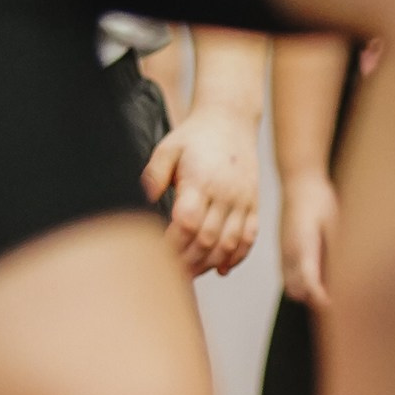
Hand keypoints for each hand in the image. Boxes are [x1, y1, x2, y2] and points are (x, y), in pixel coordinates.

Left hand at [144, 103, 259, 278]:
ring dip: (210, 263)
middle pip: (208, 239)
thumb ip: (153, 176)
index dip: (173, 244)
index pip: (187, 223)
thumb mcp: (167, 149)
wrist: (230, 120)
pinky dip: (237, 257)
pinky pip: (249, 237)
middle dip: (189, 261)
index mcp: (200, 181)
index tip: (157, 255)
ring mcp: (242, 200)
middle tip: (171, 274)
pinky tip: (222, 268)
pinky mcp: (253, 204)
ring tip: (192, 273)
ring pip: (230, 243)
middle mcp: (225, 193)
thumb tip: (141, 202)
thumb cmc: (194, 137)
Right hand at [278, 168, 337, 308]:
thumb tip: (350, 274)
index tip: (338, 307)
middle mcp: (289, 254)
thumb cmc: (319, 200)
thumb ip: (339, 251)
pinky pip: (289, 279)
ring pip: (292, 289)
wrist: (299, 184)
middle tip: (341, 302)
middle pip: (298, 293)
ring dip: (309, 295)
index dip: (323, 299)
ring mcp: (284, 255)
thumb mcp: (336, 224)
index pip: (309, 283)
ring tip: (332, 291)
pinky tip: (322, 278)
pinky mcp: (283, 254)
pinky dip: (303, 285)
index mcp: (302, 246)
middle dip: (316, 301)